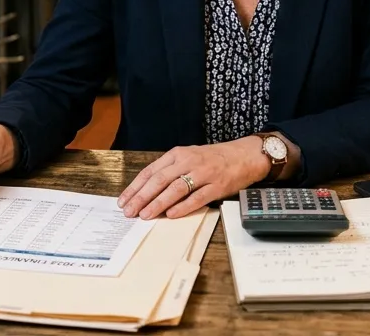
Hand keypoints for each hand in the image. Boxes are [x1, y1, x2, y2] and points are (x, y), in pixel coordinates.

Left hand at [118, 138, 268, 219]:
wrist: (245, 155)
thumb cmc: (213, 158)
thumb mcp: (189, 157)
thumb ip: (170, 171)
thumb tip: (147, 192)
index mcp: (178, 154)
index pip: (151, 171)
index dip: (135, 187)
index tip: (123, 200)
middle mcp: (189, 161)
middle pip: (160, 180)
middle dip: (141, 197)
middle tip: (129, 211)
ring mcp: (204, 173)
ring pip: (175, 189)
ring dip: (158, 203)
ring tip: (145, 215)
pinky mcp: (217, 186)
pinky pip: (197, 198)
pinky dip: (183, 207)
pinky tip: (171, 215)